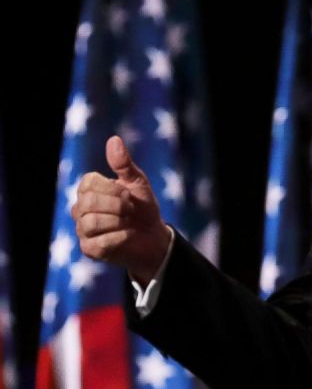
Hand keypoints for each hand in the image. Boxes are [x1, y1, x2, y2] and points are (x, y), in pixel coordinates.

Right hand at [70, 136, 171, 284]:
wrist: (153, 237)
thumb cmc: (143, 207)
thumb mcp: (137, 183)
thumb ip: (124, 164)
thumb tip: (113, 139)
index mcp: (88, 189)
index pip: (89, 183)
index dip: (113, 189)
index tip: (129, 194)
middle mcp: (80, 208)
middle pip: (88, 203)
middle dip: (117, 205)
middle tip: (131, 209)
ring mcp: (82, 229)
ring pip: (91, 222)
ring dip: (118, 222)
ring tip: (128, 222)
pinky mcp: (89, 249)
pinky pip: (99, 242)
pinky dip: (119, 237)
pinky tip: (127, 235)